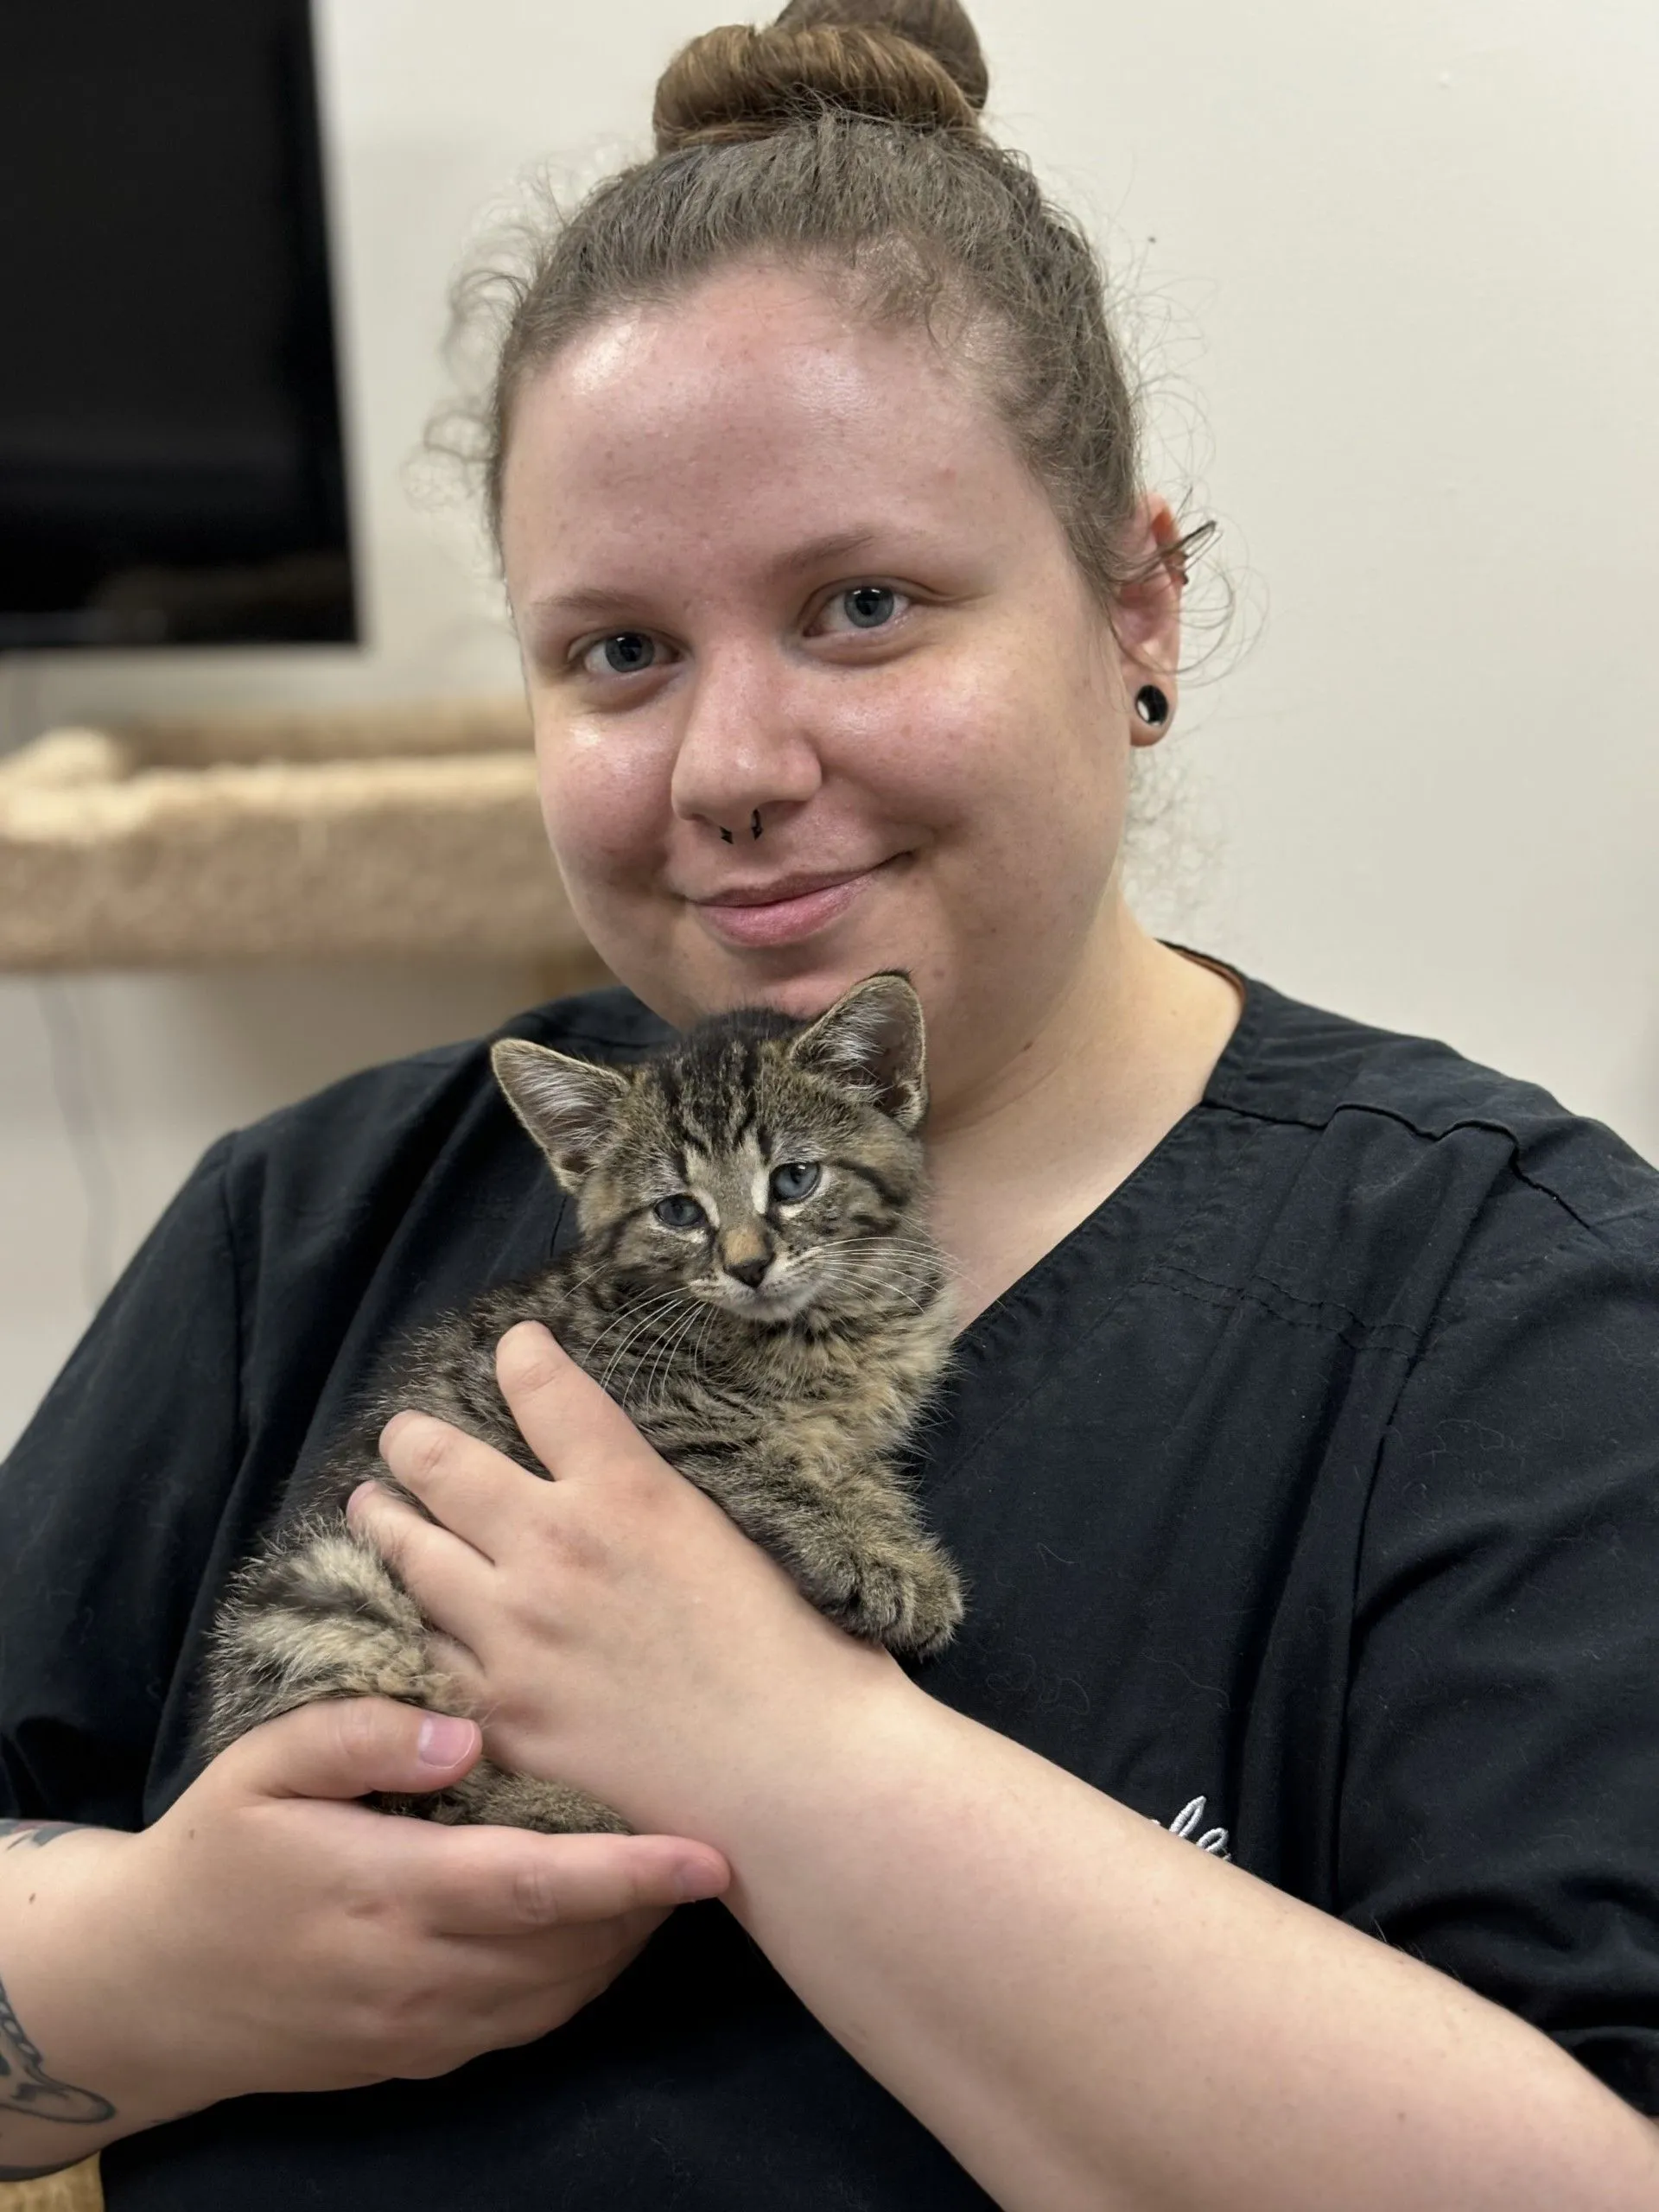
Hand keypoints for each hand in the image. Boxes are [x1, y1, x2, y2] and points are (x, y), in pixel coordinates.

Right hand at [66, 1696, 729, 2109]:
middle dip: (652, 1901)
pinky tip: (607, 1921)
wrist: (147, 1988)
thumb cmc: (214, 1853)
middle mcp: (413, 1976)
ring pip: (560, 1992)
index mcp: (383, 1892)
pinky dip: (582, 1975)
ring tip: (675, 1870)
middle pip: (568, 1946)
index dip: (628, 1872)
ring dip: (627, 1939)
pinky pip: (528, 2022)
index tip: (707, 1851)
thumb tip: (467, 1732)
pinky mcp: (420, 2058)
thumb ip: (362, 1736)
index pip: (532, 1885)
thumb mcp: (262, 1766)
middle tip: (717, 1832)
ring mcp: (419, 2030)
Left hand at [347, 1321, 904, 1841]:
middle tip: (404, 1437)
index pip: (543, 1387)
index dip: (522, 1355)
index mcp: (626, 1489)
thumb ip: (654, 1499)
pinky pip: (420, 1653)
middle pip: (442, 1463)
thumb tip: (618, 1483)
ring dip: (382, 1521)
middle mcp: (554, 1546)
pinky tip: (391, 1618)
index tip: (515, 1349)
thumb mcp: (733, 1531)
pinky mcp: (500, 1713)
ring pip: (409, 1553)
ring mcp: (514, 1634)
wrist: (795, 1776)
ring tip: (368, 1507)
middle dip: (414, 1439)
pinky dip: (399, 1626)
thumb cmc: (799, 1653)